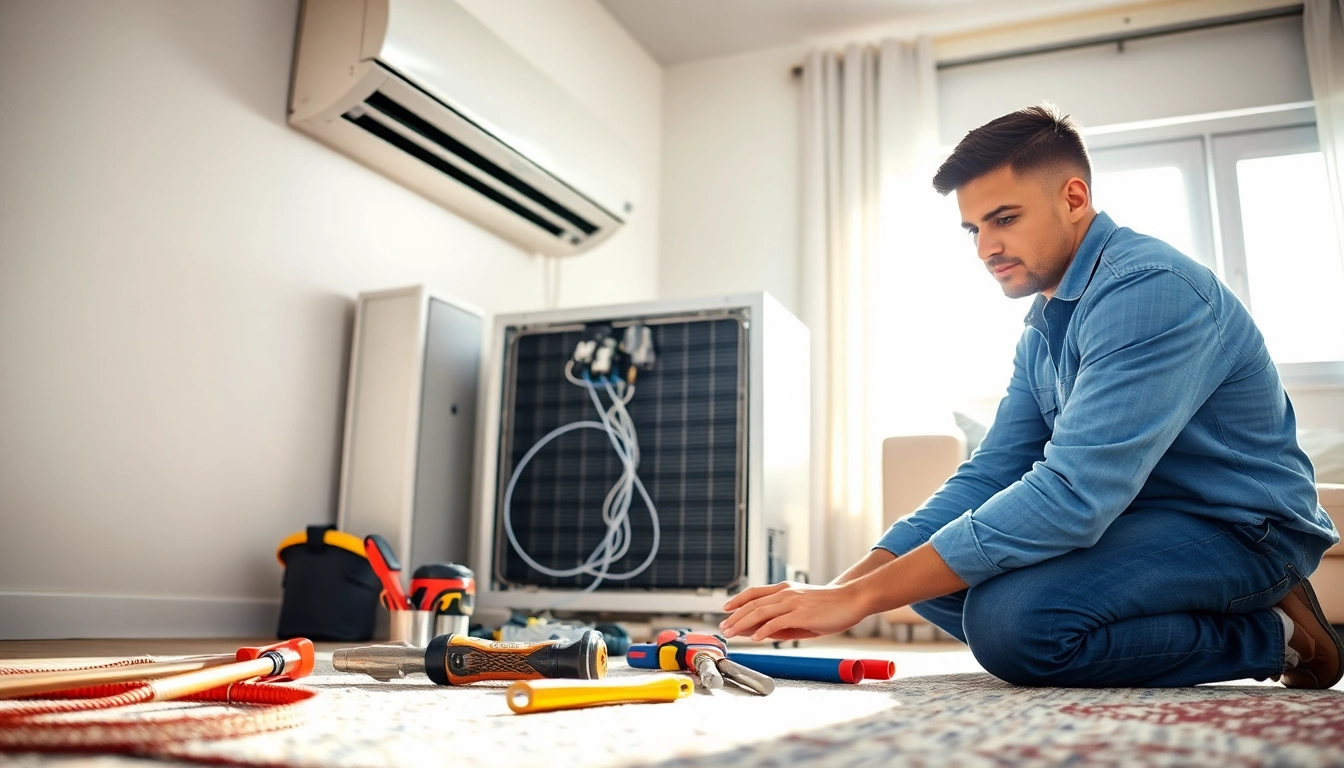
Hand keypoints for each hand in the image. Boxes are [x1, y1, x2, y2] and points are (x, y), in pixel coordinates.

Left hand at [718, 581, 870, 640]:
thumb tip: (764, 632)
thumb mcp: (802, 611)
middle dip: (735, 616)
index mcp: (785, 589)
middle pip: (752, 603)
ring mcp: (793, 602)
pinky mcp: (801, 614)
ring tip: (732, 632)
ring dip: (742, 623)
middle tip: (723, 627)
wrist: (851, 600)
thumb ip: (783, 621)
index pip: (754, 593)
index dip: (738, 600)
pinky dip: (763, 630)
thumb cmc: (830, 607)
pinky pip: (777, 622)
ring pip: (760, 611)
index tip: (725, 608)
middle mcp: (785, 593)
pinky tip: (755, 637)